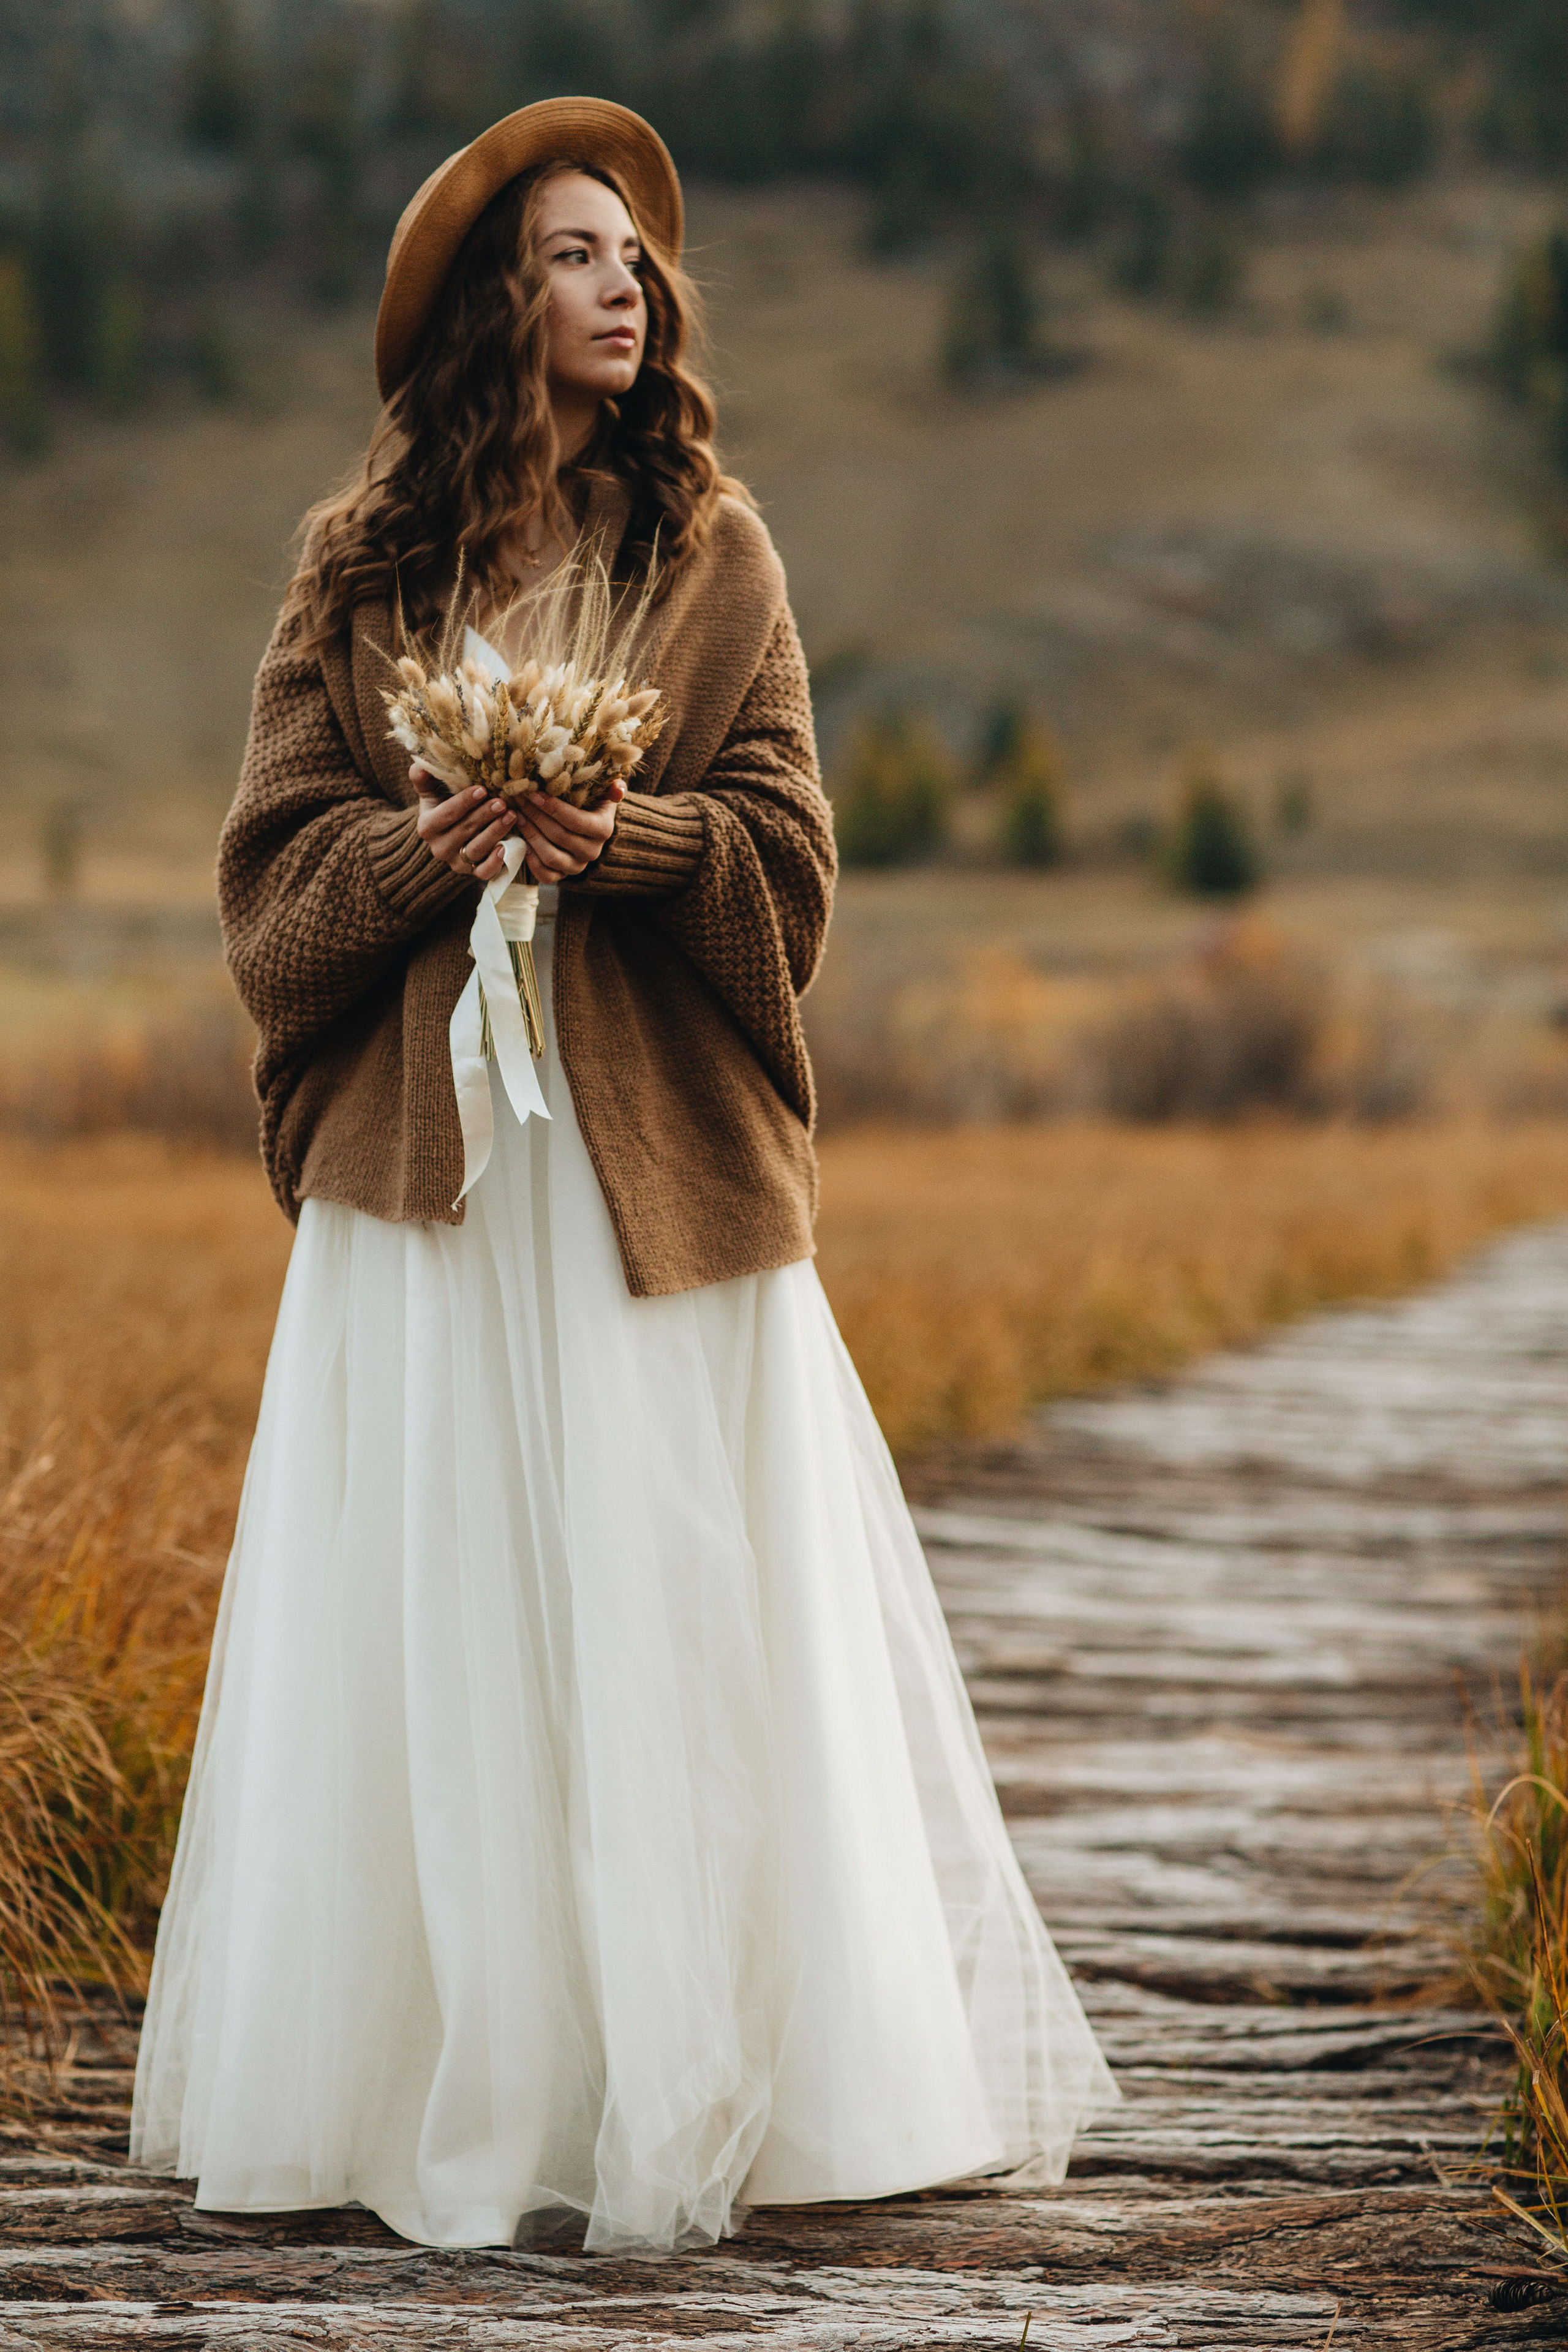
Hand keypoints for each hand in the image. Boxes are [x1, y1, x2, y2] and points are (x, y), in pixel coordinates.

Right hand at [413, 768, 516, 882]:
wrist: (451, 835)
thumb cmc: (444, 807)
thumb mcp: (431, 794)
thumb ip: (424, 780)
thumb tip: (419, 766)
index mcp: (427, 827)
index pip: (447, 814)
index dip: (464, 802)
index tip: (482, 789)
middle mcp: (439, 848)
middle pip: (464, 830)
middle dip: (485, 815)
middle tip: (503, 801)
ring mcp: (456, 863)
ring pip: (476, 849)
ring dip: (495, 832)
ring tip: (511, 816)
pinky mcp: (472, 874)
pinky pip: (484, 872)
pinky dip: (495, 863)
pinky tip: (505, 848)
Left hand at [514, 780, 625, 881]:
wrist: (587, 823)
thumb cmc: (591, 800)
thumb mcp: (603, 790)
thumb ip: (612, 787)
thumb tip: (618, 791)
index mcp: (603, 829)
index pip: (574, 821)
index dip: (552, 807)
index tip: (533, 793)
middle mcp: (592, 852)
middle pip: (559, 836)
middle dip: (535, 816)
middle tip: (518, 799)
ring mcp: (577, 866)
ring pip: (550, 856)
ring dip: (530, 834)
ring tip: (517, 815)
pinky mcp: (563, 876)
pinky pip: (546, 875)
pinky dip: (531, 861)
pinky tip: (521, 840)